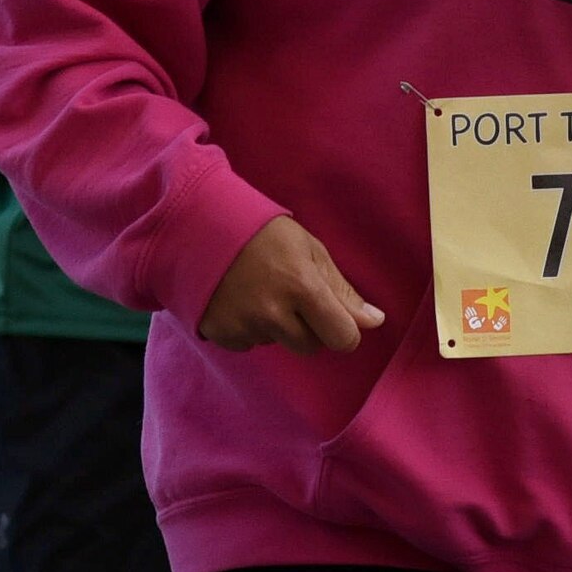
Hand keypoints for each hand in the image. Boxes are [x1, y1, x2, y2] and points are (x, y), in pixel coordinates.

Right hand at [199, 214, 382, 352]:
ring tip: (258, 290)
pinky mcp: (221, 334)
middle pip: (311, 347)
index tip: (334, 316)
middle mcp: (273, 313)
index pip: (343, 338)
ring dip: (276, 327)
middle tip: (289, 293)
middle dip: (308, 327)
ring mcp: (244, 326)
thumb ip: (341, 289)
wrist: (196, 225)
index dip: (343, 329)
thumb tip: (374, 321)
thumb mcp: (309, 249)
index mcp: (302, 286)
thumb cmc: (261, 231)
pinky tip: (237, 299)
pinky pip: (249, 344)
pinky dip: (248, 328)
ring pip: (279, 344)